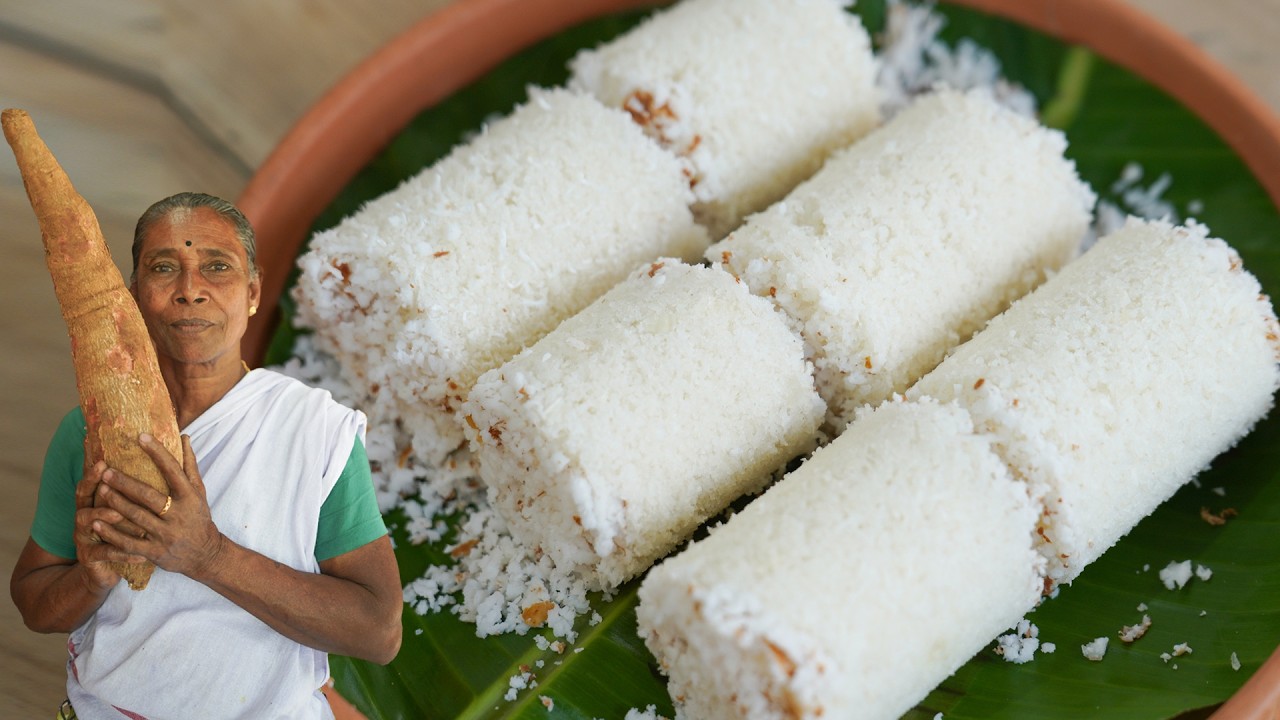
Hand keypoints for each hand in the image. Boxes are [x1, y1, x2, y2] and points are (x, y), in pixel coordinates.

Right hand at [73, 460, 138, 589]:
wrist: (104, 570)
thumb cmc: (120, 534)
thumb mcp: (124, 512)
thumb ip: (131, 491)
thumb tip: (148, 468)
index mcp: (92, 502)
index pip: (91, 483)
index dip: (93, 473)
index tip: (103, 462)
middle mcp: (84, 517)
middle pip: (83, 498)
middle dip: (93, 488)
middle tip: (106, 484)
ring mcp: (84, 537)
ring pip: (88, 522)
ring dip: (104, 516)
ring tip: (119, 513)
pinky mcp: (89, 557)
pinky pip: (105, 553)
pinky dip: (122, 552)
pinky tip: (139, 554)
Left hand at [93, 433, 225, 579]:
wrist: (205, 554)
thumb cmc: (199, 517)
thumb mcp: (199, 492)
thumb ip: (189, 465)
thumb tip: (184, 437)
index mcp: (189, 497)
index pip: (172, 470)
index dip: (157, 452)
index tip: (141, 436)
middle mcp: (177, 515)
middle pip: (148, 495)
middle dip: (125, 483)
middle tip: (106, 471)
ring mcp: (165, 535)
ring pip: (136, 517)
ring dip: (116, 503)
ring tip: (100, 490)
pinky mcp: (154, 552)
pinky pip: (129, 543)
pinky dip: (111, 533)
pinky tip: (96, 523)